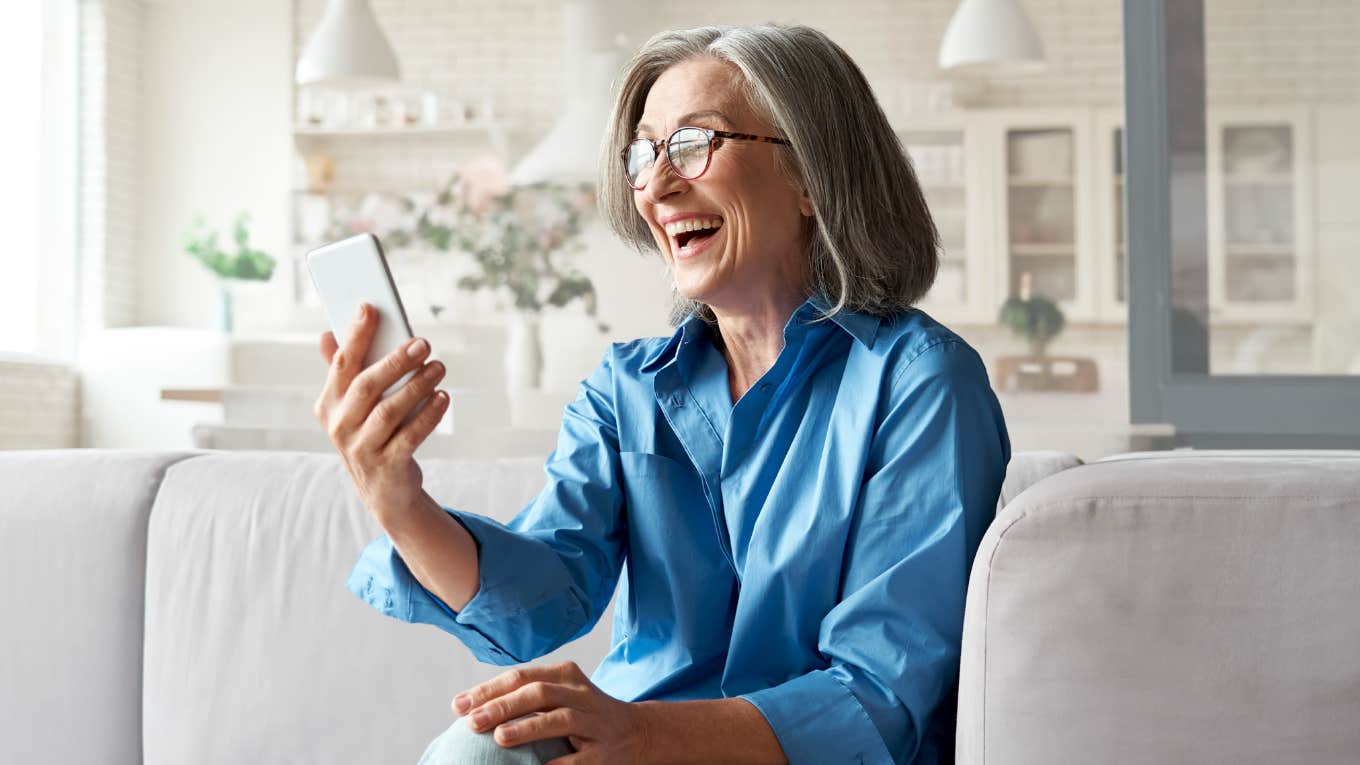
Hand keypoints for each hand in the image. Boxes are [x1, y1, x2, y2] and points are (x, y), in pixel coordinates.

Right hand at [314, 302, 448, 524]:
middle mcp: (339, 426)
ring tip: (439, 367)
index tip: (370, 307)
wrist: (382, 490)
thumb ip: (343, 372)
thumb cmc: (369, 434)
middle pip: (367, 386)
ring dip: (418, 386)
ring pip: (390, 411)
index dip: (355, 334)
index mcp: (328, 404)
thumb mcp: (351, 407)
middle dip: (396, 361)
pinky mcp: (387, 465)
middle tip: (423, 343)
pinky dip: (429, 414)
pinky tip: (444, 397)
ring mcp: (361, 448)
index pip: (341, 363)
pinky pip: (411, 435)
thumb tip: (327, 334)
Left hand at [452, 661, 653, 764]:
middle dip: (503, 705)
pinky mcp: (603, 754)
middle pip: (539, 692)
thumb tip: (470, 707)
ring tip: (500, 737)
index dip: (488, 689)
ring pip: (560, 719)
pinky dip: (557, 763)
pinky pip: (578, 760)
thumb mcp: (560, 694)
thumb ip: (524, 696)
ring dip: (529, 727)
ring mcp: (595, 723)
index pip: (522, 676)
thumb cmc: (584, 714)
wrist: (638, 733)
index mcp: (566, 675)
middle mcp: (582, 695)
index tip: (459, 705)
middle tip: (472, 721)